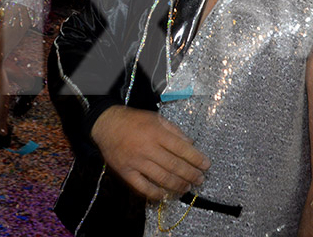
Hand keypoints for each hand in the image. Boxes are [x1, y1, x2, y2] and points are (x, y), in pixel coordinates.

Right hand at [90, 106, 209, 200]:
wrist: (106, 124)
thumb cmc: (133, 120)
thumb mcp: (156, 118)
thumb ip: (174, 130)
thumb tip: (190, 144)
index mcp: (156, 133)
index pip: (181, 148)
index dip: (196, 158)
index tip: (206, 165)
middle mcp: (147, 148)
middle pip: (173, 165)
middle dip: (190, 174)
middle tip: (200, 180)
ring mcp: (136, 161)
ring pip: (161, 177)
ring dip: (177, 185)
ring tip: (187, 187)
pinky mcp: (126, 172)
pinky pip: (142, 187)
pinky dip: (155, 193)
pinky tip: (165, 194)